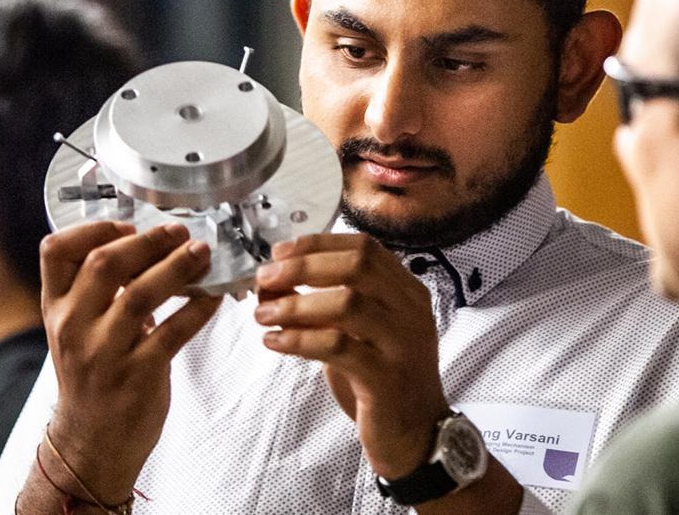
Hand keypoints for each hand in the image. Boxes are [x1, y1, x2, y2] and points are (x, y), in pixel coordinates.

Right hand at [40, 222, 220, 502]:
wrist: (92, 441)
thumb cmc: (93, 375)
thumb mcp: (79, 328)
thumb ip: (101, 289)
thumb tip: (146, 243)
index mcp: (56, 309)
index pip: (56, 252)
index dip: (94, 228)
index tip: (127, 224)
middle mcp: (73, 326)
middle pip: (105, 264)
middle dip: (148, 241)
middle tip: (180, 231)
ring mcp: (103, 352)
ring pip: (140, 295)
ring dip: (177, 267)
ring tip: (203, 253)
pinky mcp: (137, 374)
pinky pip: (173, 332)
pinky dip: (198, 309)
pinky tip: (215, 296)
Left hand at [254, 233, 449, 477]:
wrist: (415, 434)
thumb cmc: (381, 378)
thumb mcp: (362, 333)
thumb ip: (331, 304)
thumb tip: (275, 281)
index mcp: (407, 292)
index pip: (364, 248)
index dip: (318, 244)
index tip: (280, 252)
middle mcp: (410, 310)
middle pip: (357, 266)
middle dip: (303, 267)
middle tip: (265, 278)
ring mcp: (402, 343)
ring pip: (348, 303)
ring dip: (296, 305)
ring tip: (263, 314)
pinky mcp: (386, 377)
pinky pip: (338, 347)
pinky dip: (299, 340)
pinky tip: (275, 342)